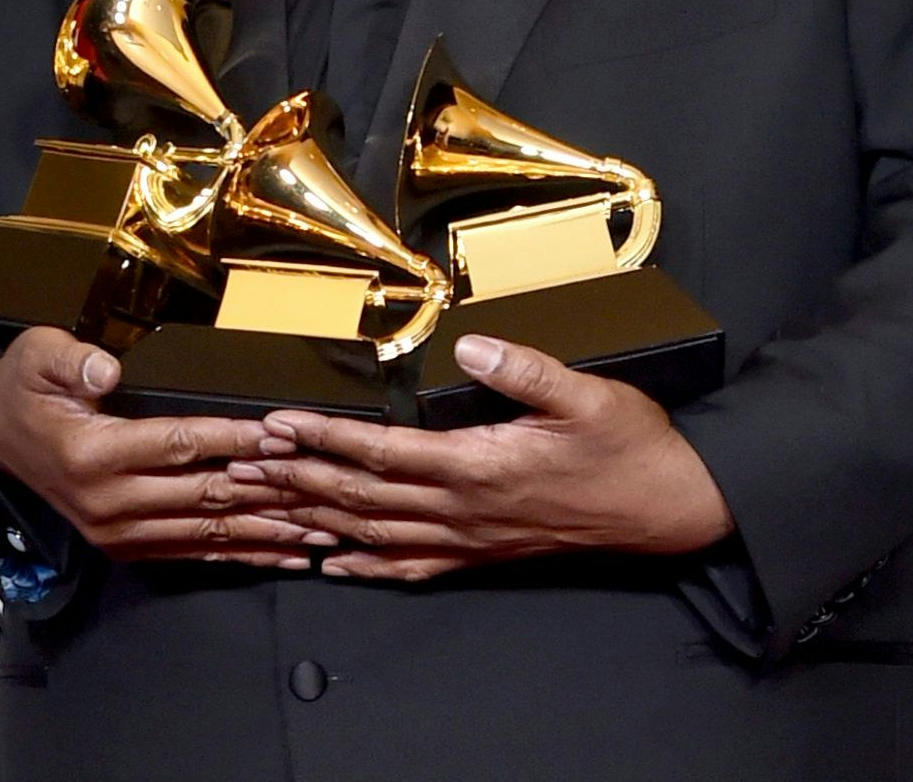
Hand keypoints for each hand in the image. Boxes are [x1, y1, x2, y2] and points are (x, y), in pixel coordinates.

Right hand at [0, 328, 334, 568]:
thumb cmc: (24, 390)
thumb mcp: (35, 356)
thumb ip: (70, 360)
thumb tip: (106, 370)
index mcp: (92, 454)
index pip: (178, 444)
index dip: (233, 439)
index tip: (280, 434)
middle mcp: (108, 502)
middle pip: (205, 496)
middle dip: (269, 491)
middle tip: (323, 486)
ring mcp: (118, 532)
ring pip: (208, 532)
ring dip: (269, 531)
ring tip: (321, 528)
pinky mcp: (127, 546)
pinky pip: (195, 554)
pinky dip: (244, 555)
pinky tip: (287, 554)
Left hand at [232, 335, 734, 581]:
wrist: (669, 507)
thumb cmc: (630, 445)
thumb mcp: (586, 392)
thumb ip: (523, 369)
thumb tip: (471, 346)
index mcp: (480, 466)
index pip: (383, 451)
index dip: (325, 437)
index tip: (277, 423)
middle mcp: (465, 510)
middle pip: (362, 496)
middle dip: (297, 477)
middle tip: (243, 462)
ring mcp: (472, 538)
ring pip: (375, 533)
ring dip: (315, 517)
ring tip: (266, 502)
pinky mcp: (484, 553)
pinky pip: (411, 566)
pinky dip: (364, 565)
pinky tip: (331, 563)